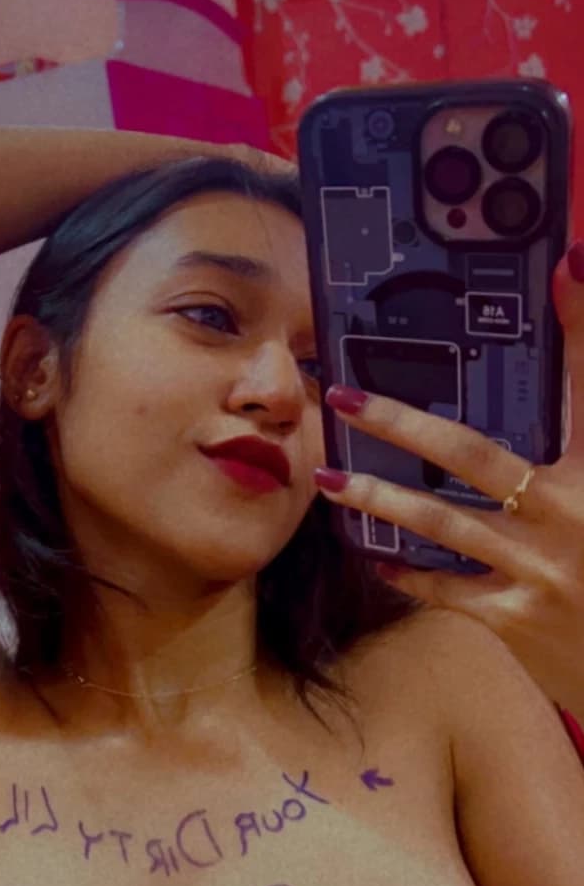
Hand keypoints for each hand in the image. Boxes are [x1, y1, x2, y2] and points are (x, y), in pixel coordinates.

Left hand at [315, 246, 583, 720]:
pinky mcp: (516, 619)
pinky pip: (446, 588)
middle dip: (401, 421)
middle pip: (474, 455)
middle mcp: (571, 516)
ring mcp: (538, 571)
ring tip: (327, 476)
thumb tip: (564, 355)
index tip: (567, 267)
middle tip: (344, 395)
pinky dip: (408, 571)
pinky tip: (373, 554)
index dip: (583, 328)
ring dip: (379, 496)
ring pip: (442, 523)